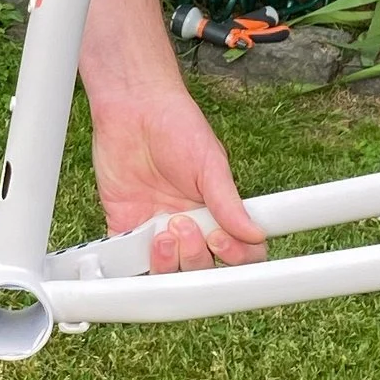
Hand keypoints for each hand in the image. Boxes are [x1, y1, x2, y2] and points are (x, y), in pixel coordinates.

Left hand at [88, 78, 266, 272]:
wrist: (132, 108)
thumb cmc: (176, 126)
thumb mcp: (209, 163)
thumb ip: (228, 202)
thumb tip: (254, 233)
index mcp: (216, 213)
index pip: (236, 251)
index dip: (233, 257)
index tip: (220, 240)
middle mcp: (189, 226)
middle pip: (201, 267)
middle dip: (194, 255)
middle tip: (183, 224)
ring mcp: (156, 229)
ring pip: (168, 271)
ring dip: (167, 262)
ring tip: (162, 233)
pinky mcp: (125, 227)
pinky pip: (128, 261)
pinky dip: (131, 263)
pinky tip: (139, 242)